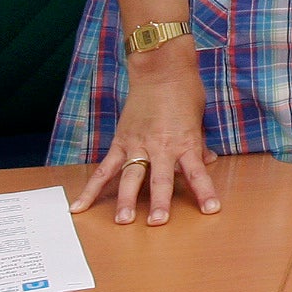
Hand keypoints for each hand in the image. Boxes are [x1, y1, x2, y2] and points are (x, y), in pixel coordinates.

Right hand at [72, 49, 220, 224]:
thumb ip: (199, 143)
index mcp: (184, 142)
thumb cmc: (185, 91)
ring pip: (130, 177)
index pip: (198, 172)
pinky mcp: (120, 142)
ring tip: (122, 221)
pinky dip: (91, 188)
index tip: (211, 209)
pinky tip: (79, 206)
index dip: (205, 191)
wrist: (161, 69)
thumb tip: (207, 162)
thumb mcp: (198, 118)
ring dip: (125, 200)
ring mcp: (137, 145)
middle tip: (157, 222)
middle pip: (160, 179)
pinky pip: (104, 169)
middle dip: (159, 202)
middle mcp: (161, 146)